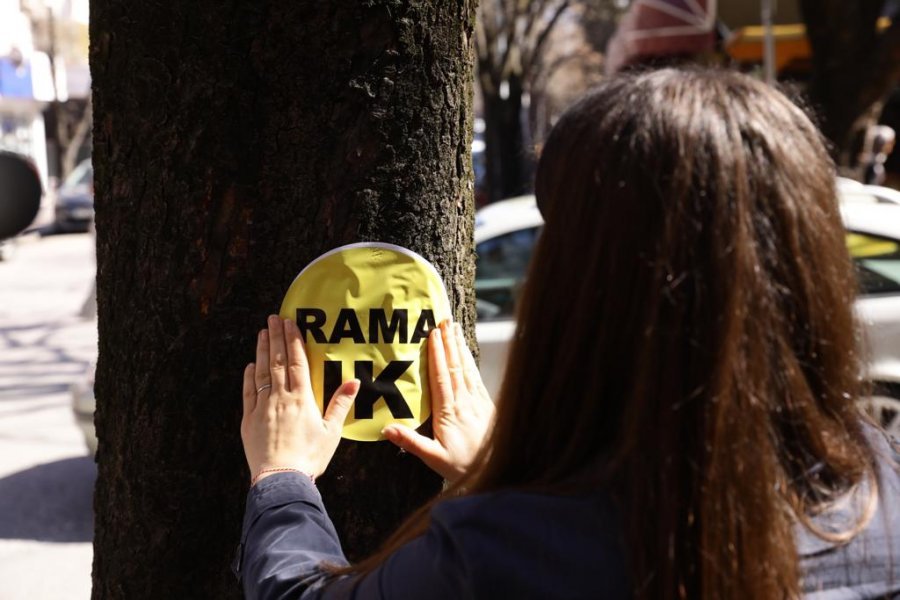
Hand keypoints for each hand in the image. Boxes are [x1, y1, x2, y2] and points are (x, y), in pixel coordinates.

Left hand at [241, 315, 358, 484]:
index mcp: (302, 399)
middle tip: (273, 318)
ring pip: (262, 372)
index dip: (293, 340)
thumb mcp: (331, 432)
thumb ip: (340, 404)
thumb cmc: (310, 457)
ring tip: (262, 334)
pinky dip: (249, 377)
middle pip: (277, 361)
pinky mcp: (249, 420)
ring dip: (262, 351)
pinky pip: (248, 393)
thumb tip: (354, 381)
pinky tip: (250, 365)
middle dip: (276, 337)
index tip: (290, 322)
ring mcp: (262, 407)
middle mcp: (280, 398)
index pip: (297, 362)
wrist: (281, 479)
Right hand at [382, 321, 493, 482]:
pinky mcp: (487, 406)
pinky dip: (470, 362)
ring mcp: (478, 402)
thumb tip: (386, 428)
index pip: (441, 377)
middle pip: (455, 366)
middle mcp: (465, 402)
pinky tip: (467, 355)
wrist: (498, 471)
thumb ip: (411, 442)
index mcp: (449, 412)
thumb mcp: (434, 459)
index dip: (437, 354)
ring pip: (467, 369)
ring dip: (460, 347)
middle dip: (449, 342)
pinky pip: (476, 378)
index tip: (433, 334)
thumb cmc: (464, 467)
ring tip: (454, 328)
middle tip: (444, 320)